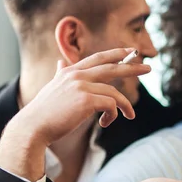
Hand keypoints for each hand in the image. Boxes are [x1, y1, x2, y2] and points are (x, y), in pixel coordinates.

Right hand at [0, 48, 150, 180]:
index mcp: (70, 72)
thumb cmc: (44, 112)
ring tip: (130, 115)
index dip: (116, 54)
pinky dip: (114, 115)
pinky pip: (111, 106)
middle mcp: (76, 75)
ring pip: (114, 93)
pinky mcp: (86, 100)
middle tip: (149, 68)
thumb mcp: (53, 88)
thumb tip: (60, 62)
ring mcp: (81, 86)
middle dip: (132, 67)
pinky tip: (106, 123)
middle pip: (111, 67)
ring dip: (124, 105)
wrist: (32, 128)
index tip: (131, 52)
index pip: (98, 58)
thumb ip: (60, 74)